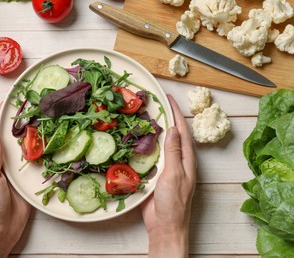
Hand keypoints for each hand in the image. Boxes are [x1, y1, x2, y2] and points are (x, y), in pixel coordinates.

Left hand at [0, 105, 31, 257]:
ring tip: (46, 119)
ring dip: (34, 134)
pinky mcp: (28, 178)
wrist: (2, 229)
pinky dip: (43, 151)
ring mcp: (16, 169)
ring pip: (26, 146)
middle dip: (21, 120)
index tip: (11, 99)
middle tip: (34, 105)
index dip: (1, 115)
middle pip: (12, 135)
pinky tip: (53, 143)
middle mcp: (3, 160)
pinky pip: (36, 161)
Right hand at [141, 95, 196, 257]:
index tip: (168, 98)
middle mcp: (178, 160)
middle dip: (166, 117)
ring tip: (145, 116)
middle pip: (173, 134)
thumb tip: (173, 129)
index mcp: (186, 159)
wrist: (165, 225)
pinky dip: (146, 145)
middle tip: (155, 103)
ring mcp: (167, 167)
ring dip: (155, 130)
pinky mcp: (156, 174)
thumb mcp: (174, 175)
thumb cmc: (173, 203)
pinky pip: (151, 155)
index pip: (182, 130)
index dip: (176, 113)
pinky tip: (138, 140)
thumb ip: (173, 153)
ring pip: (161, 143)